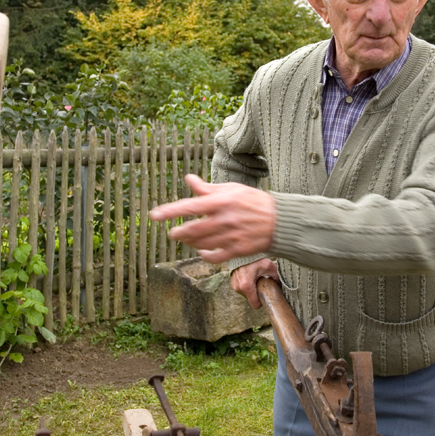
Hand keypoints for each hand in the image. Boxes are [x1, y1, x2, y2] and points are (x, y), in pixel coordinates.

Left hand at [149, 174, 275, 262]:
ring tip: (187, 239)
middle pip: (191, 230)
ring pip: (200, 244)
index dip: (170, 211)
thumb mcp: (232, 189)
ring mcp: (230, 236)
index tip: (155, 215)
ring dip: (190, 242)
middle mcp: (223, 219)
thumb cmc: (253, 201)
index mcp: (221, 202)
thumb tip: (189, 179)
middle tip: (173, 233)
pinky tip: (202, 250)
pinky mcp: (236, 250)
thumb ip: (208, 188)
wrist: (279, 220)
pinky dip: (204, 254)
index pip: (189, 206)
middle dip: (178, 232)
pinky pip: (214, 256)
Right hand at [231, 258, 279, 308]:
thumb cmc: (255, 258)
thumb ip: (277, 276)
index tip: (265, 295)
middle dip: (257, 294)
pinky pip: (242, 290)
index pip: (255, 305)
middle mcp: (238, 287)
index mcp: (246, 286)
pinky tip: (251, 278)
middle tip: (262, 284)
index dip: (262, 301)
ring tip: (256, 280)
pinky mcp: (233, 283)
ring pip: (247, 295)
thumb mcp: (269, 267)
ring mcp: (234, 286)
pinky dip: (247, 286)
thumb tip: (283, 284)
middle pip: (251, 299)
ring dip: (252, 290)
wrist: (244, 251)